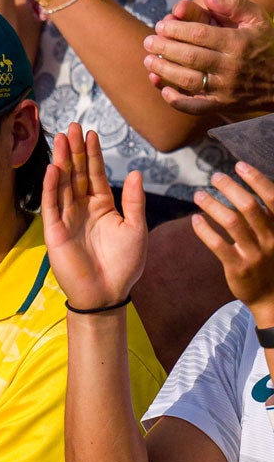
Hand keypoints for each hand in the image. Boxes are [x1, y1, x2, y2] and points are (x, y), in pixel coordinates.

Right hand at [41, 123, 147, 308]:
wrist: (107, 293)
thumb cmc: (124, 264)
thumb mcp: (136, 227)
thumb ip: (134, 200)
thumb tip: (136, 172)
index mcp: (102, 207)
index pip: (96, 175)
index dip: (93, 154)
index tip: (91, 133)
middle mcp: (82, 209)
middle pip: (77, 174)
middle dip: (75, 150)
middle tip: (72, 126)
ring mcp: (66, 219)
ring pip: (63, 184)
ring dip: (62, 161)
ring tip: (63, 139)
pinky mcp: (54, 231)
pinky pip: (51, 205)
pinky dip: (52, 187)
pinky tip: (55, 168)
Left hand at [144, 0, 273, 116]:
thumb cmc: (265, 45)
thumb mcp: (256, 20)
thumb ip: (233, 3)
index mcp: (238, 42)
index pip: (200, 34)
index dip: (177, 29)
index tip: (161, 25)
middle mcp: (231, 66)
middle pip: (190, 57)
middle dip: (165, 48)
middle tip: (148, 41)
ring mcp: (225, 88)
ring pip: (189, 80)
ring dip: (164, 71)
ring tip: (148, 61)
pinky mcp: (221, 105)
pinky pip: (195, 106)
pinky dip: (177, 101)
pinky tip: (164, 90)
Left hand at [191, 163, 273, 325]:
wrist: (272, 296)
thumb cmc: (271, 259)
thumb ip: (266, 215)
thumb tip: (252, 187)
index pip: (272, 197)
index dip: (256, 179)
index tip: (239, 165)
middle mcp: (271, 238)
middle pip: (249, 206)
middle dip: (231, 188)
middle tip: (214, 176)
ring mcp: (255, 253)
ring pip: (231, 223)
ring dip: (213, 205)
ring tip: (199, 195)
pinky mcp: (238, 267)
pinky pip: (218, 245)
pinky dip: (204, 230)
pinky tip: (195, 219)